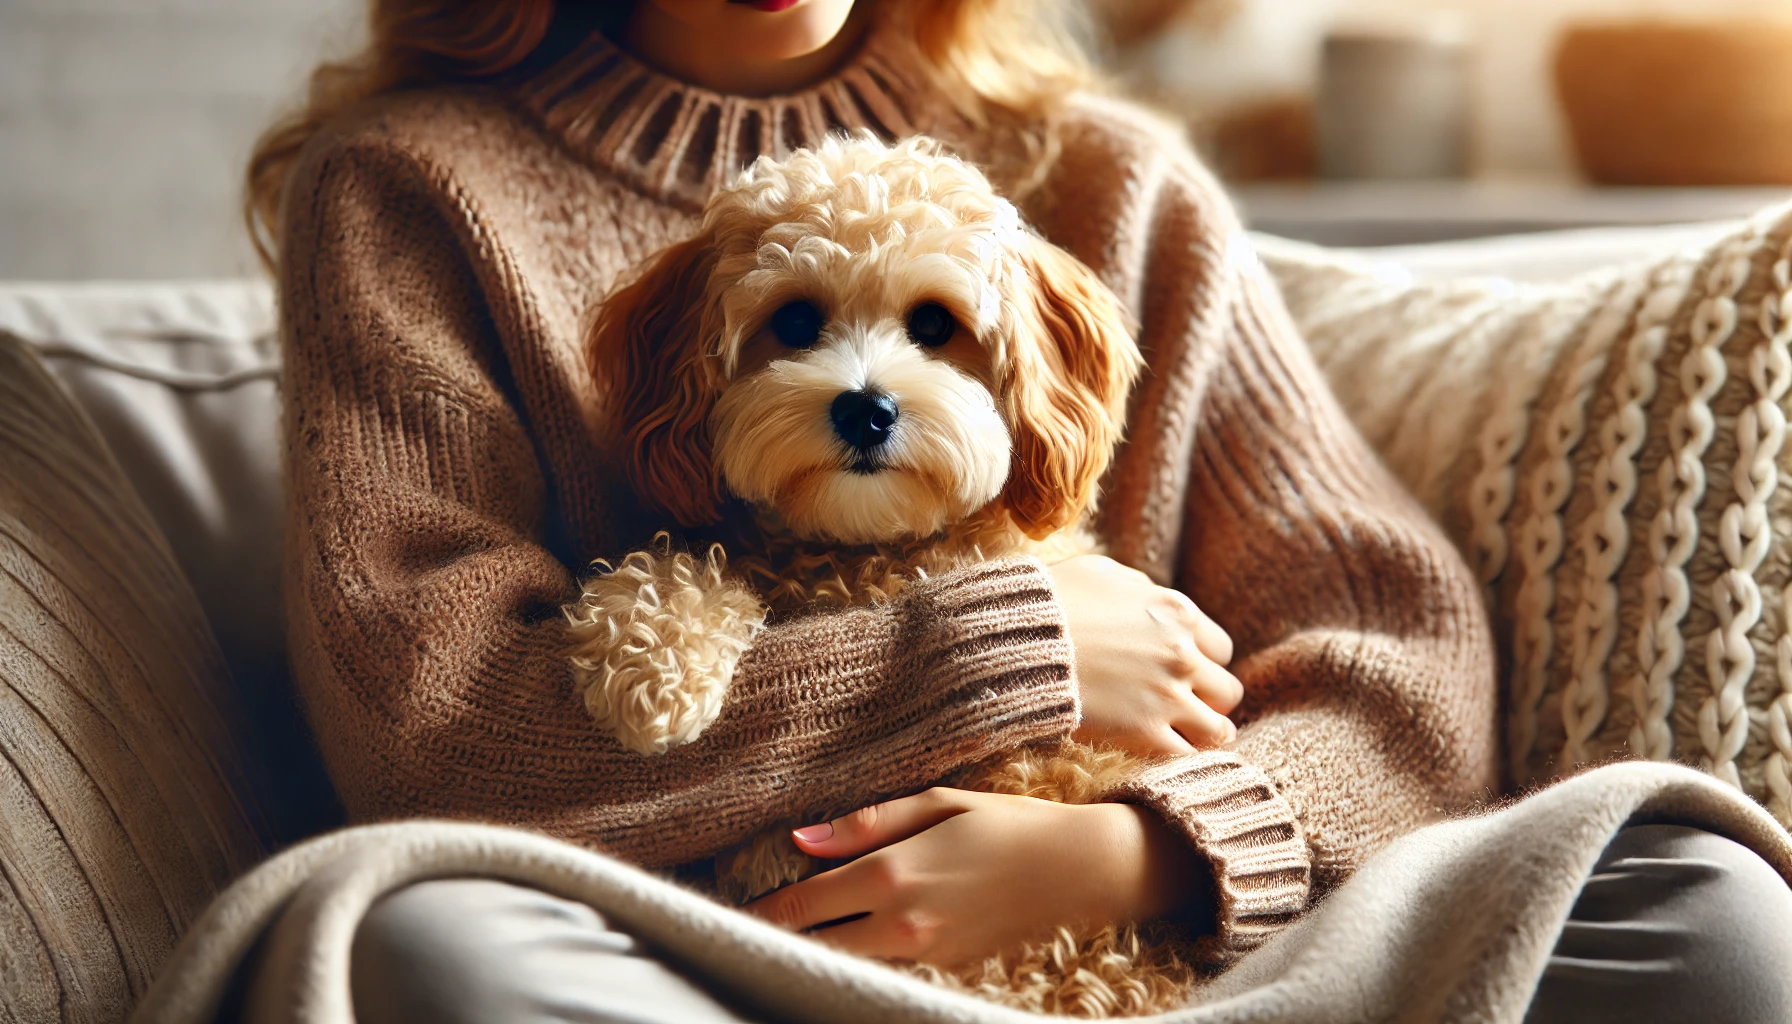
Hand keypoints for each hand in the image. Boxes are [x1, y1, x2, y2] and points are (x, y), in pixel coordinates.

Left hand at [743, 788, 1211, 966]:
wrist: (1074, 869)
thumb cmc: (1004, 823)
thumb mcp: (935, 803)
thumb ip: (864, 824)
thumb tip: (800, 839)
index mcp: (890, 874)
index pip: (803, 904)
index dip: (763, 909)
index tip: (733, 906)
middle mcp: (898, 923)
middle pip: (814, 945)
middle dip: (779, 937)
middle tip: (748, 925)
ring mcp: (921, 953)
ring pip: (844, 962)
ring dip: (814, 949)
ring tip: (788, 931)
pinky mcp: (942, 967)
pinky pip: (881, 968)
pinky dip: (855, 957)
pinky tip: (843, 939)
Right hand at [1049, 555, 1241, 756]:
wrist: (1015, 641)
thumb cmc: (1050, 602)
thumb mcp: (1099, 573)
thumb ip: (1138, 586)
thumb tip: (1150, 597)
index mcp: (1177, 613)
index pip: (1222, 649)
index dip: (1203, 662)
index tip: (1184, 672)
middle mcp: (1183, 655)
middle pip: (1227, 690)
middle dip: (1208, 699)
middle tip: (1185, 707)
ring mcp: (1167, 697)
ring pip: (1219, 729)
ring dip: (1204, 734)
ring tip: (1184, 738)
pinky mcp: (1145, 733)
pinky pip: (1187, 757)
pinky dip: (1181, 759)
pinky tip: (1165, 755)